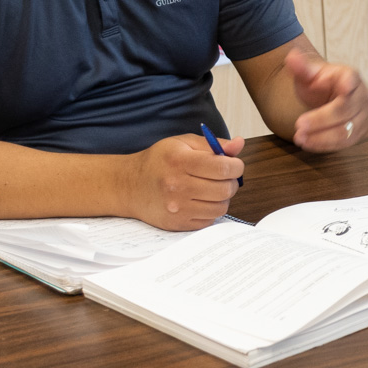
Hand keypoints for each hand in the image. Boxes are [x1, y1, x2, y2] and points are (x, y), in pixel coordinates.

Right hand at [126, 133, 242, 229]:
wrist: (130, 186)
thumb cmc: (158, 162)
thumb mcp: (183, 144)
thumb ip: (213, 144)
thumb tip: (238, 145)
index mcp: (180, 161)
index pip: (224, 167)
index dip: (236, 166)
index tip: (233, 165)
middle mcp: (177, 186)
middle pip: (225, 189)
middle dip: (230, 182)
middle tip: (221, 177)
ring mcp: (177, 208)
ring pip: (221, 207)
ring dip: (221, 198)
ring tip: (209, 189)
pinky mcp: (178, 223)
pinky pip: (210, 220)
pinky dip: (210, 210)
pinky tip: (199, 200)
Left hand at [286, 49, 367, 151]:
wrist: (324, 96)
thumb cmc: (317, 83)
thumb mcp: (306, 73)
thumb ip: (300, 66)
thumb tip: (292, 56)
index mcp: (350, 76)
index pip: (351, 80)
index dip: (348, 85)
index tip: (344, 88)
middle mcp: (362, 96)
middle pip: (345, 111)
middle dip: (321, 121)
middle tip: (298, 126)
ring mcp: (363, 115)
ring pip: (347, 131)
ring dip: (322, 138)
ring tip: (300, 138)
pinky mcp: (359, 132)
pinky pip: (346, 143)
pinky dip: (326, 146)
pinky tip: (309, 144)